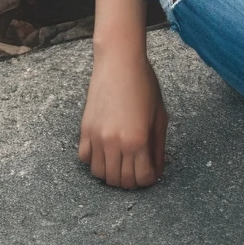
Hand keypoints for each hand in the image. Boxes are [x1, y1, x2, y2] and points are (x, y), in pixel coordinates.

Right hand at [78, 51, 168, 188]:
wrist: (120, 64)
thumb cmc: (145, 85)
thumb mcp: (160, 115)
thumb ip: (158, 146)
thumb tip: (157, 169)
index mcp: (137, 140)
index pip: (141, 178)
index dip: (149, 179)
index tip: (151, 172)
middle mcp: (114, 143)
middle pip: (120, 181)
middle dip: (132, 180)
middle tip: (139, 169)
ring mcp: (96, 138)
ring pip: (101, 174)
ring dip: (114, 173)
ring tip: (123, 161)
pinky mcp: (84, 131)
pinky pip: (85, 159)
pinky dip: (96, 161)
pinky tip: (107, 151)